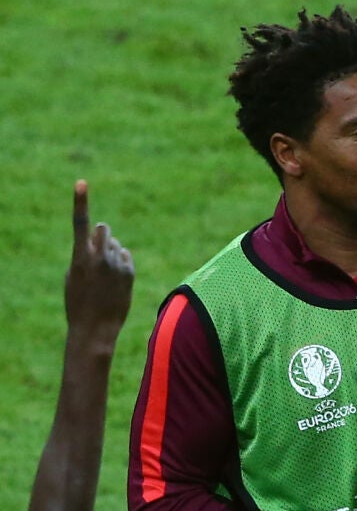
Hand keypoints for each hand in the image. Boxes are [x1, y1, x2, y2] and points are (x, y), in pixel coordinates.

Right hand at [65, 180, 134, 349]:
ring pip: (115, 245)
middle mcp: (99, 256)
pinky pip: (125, 256)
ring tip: (103, 276)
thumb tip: (101, 239)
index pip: (80, 224)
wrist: (95, 328)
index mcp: (79, 258)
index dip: (80, 202)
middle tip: (96, 250)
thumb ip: (83, 255)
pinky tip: (114, 280)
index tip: (82, 182)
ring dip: (110, 253)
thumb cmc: (77, 303)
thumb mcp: (72, 277)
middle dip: (100, 234)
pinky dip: (120, 263)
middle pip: (103, 229)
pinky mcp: (129, 270)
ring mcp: (117, 263)